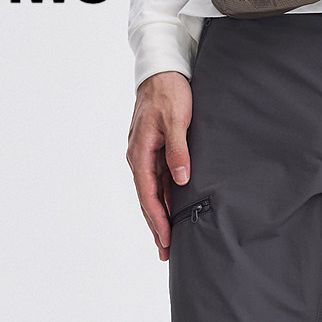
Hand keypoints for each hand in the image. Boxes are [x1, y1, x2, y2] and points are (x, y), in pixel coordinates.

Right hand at [128, 71, 193, 262]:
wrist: (162, 69)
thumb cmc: (169, 91)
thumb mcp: (176, 120)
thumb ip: (178, 150)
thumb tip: (181, 179)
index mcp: (140, 152)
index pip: (148, 194)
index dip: (157, 219)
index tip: (166, 238)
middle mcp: (139, 157)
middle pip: (147, 199)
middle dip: (156, 226)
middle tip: (166, 252)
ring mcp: (146, 155)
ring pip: (152, 193)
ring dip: (160, 217)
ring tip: (168, 241)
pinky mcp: (155, 152)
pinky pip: (159, 182)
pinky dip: (165, 200)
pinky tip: (172, 213)